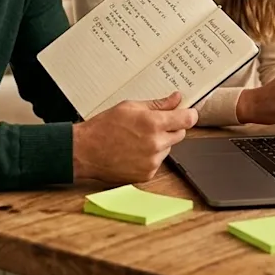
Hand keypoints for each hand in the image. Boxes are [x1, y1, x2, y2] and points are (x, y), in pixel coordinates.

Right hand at [71, 91, 197, 182]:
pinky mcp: (147, 174)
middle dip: (170, 128)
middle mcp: (155, 144)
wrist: (85, 151)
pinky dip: (150, 157)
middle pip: (180, 134)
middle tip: (151, 125)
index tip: (188, 113)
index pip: (187, 119)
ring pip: (168, 148)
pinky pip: (157, 162)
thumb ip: (157, 104)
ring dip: (159, 143)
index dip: (189, 114)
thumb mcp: (129, 107)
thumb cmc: (103, 127)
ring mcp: (152, 161)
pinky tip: (133, 152)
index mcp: (152, 124)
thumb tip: (176, 99)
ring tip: (136, 139)